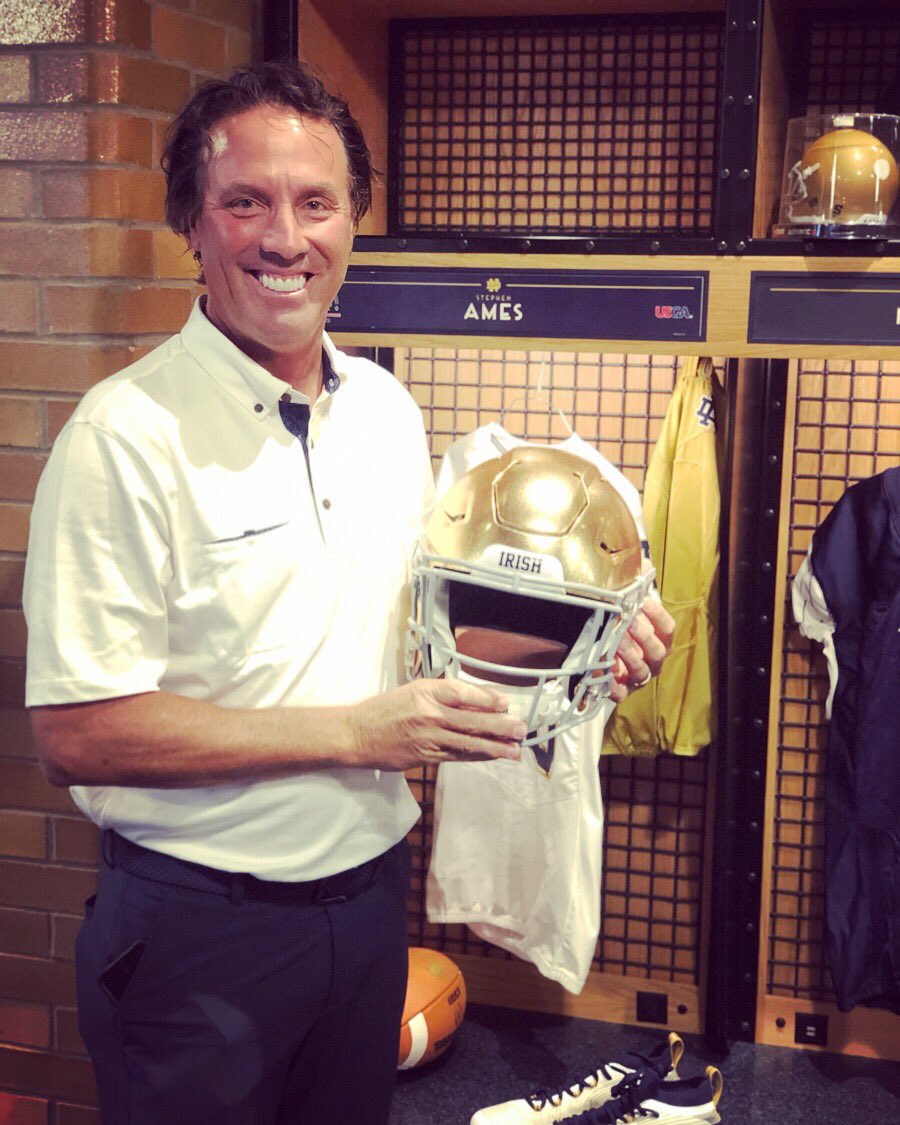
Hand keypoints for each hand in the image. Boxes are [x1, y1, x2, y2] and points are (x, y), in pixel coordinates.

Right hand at [350, 678, 524, 769]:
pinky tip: (492, 756)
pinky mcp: (425, 756)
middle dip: (500, 726)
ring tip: (515, 750)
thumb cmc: (386, 710)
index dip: (488, 700)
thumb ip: (445, 694)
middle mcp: (429, 713)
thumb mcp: (414, 691)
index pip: (464, 694)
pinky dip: (477, 756)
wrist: (356, 734)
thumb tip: (480, 697)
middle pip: (472, 720)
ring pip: (468, 742)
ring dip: (495, 747)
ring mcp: (428, 736)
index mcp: (426, 691)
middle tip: (520, 729)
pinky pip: (457, 756)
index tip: (506, 703)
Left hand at [609, 596, 674, 703]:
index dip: (656, 614)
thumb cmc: (621, 630)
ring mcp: (639, 678)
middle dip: (643, 635)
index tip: (642, 600)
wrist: (602, 660)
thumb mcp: (629, 609)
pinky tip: (603, 670)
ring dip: (629, 655)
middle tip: (628, 621)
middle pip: (657, 650)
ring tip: (615, 641)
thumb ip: (637, 589)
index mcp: (660, 640)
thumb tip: (642, 564)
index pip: (667, 628)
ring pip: (641, 670)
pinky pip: (620, 693)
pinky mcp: (622, 692)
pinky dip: (613, 684)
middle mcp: (654, 661)